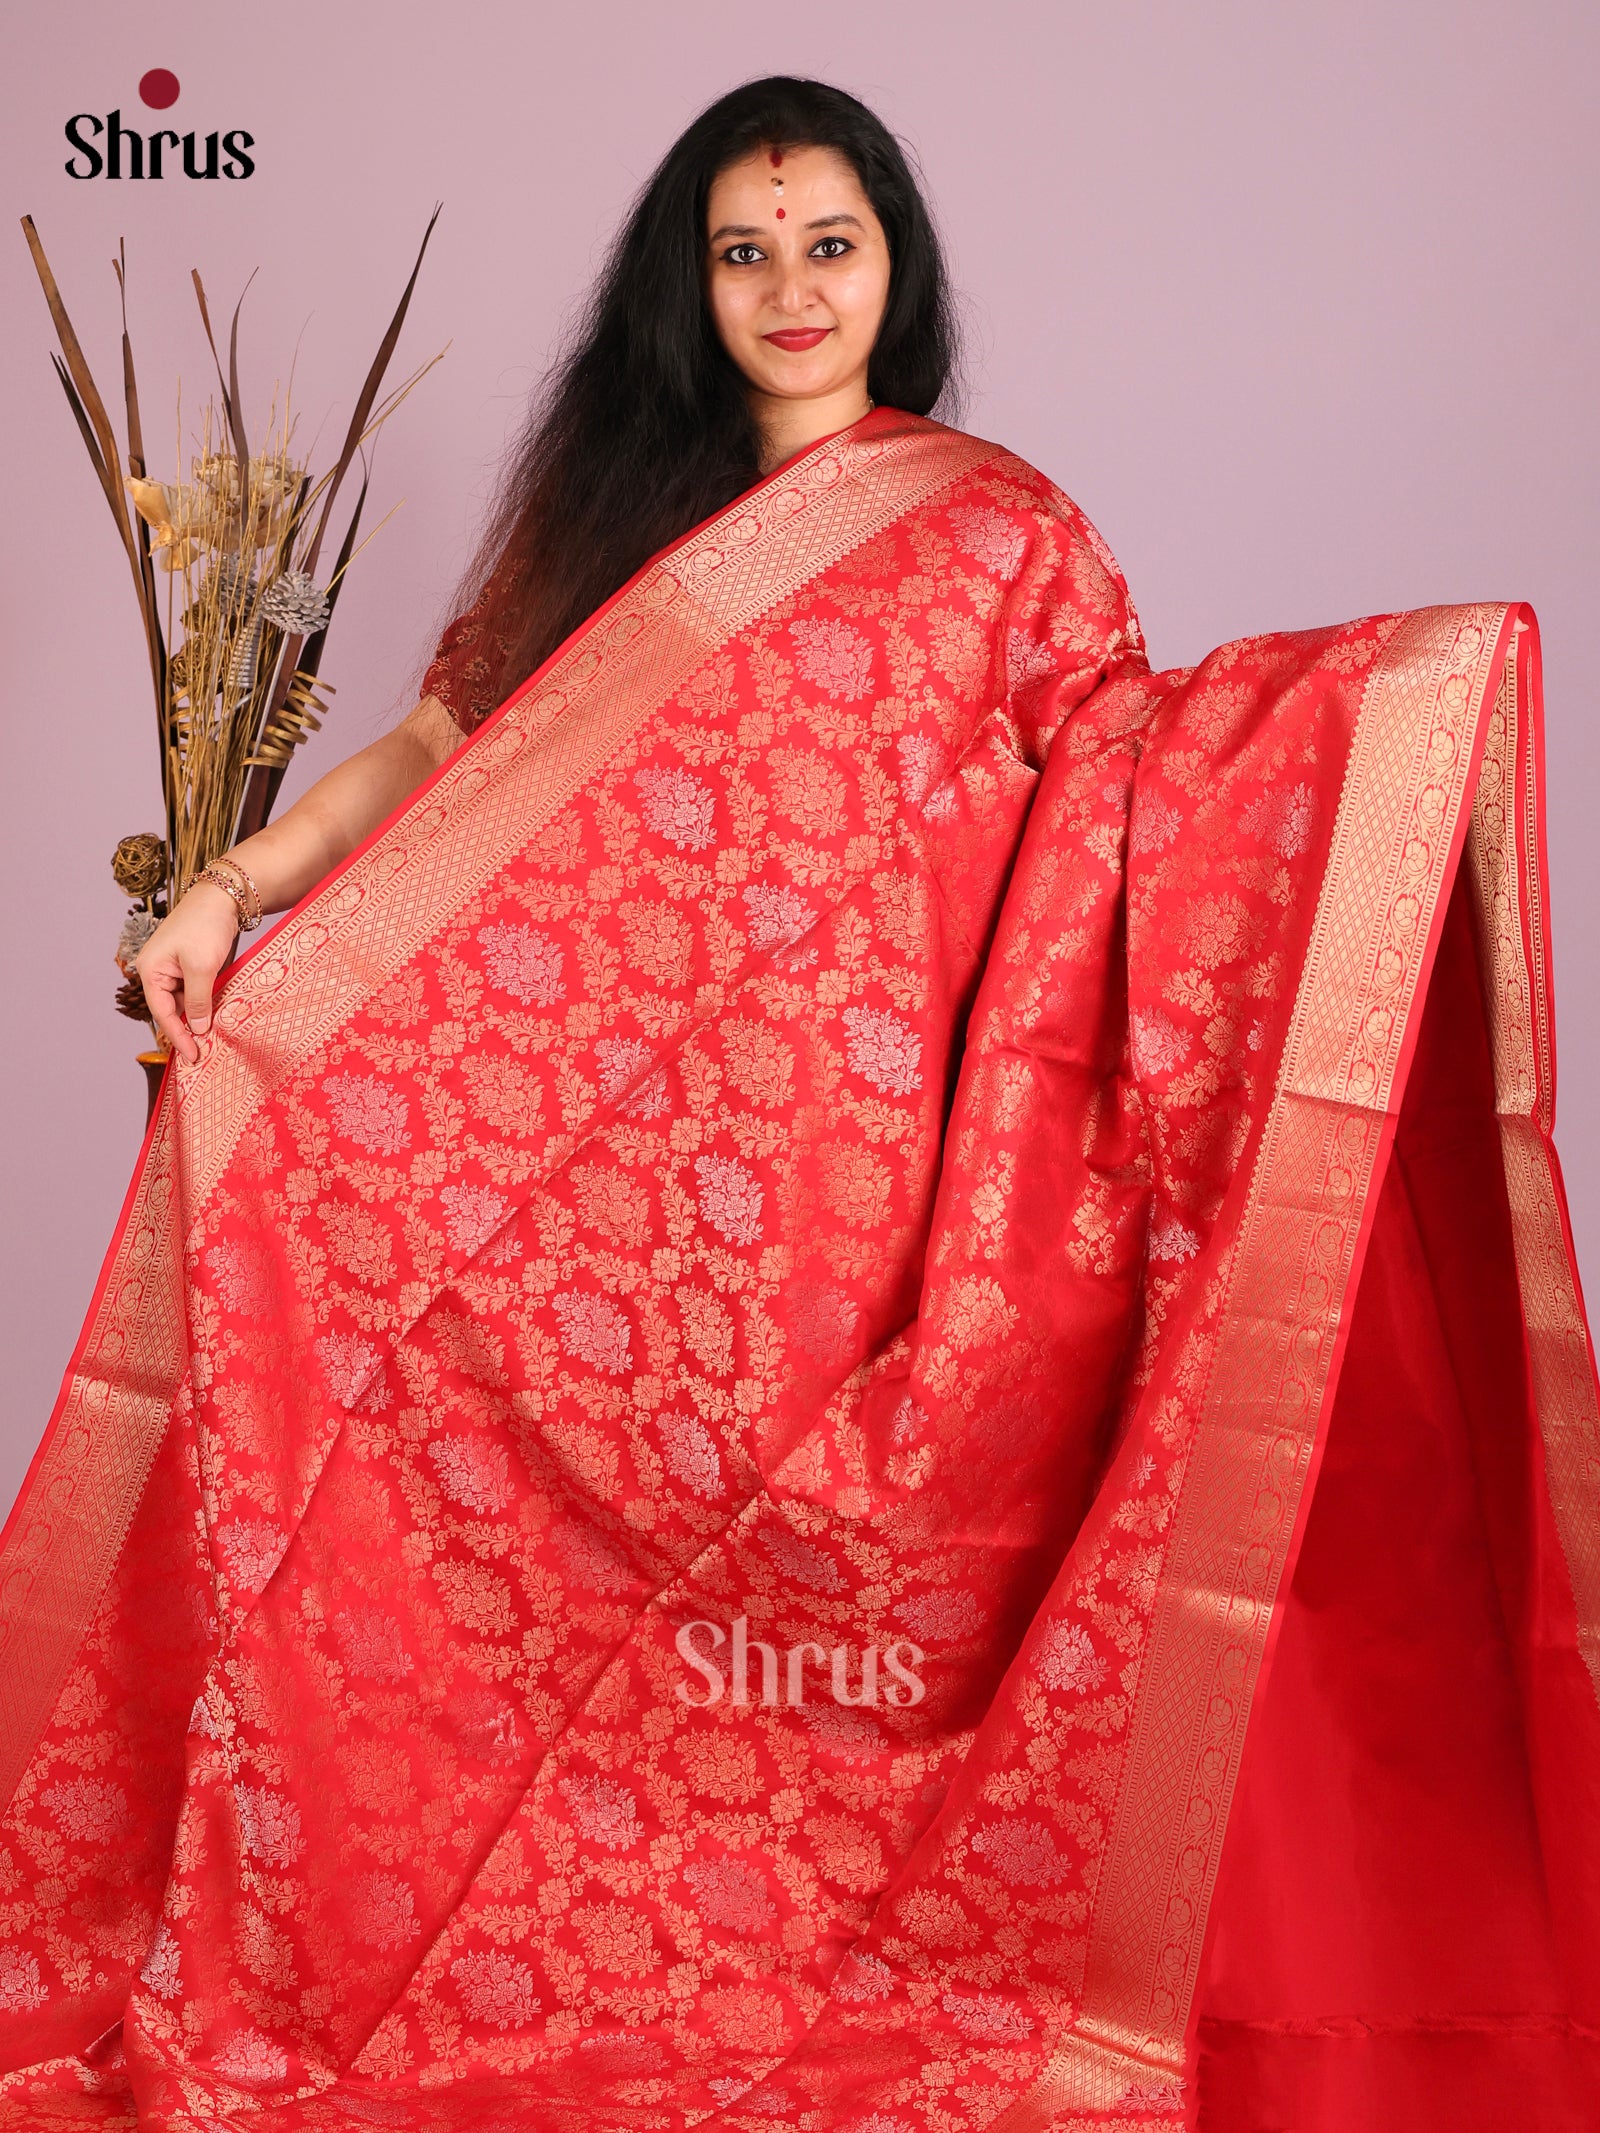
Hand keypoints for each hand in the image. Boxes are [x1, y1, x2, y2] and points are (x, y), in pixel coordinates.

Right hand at [136, 882, 241, 1063]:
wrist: (225, 896)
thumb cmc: (206, 926)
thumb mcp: (202, 967)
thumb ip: (197, 1001)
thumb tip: (196, 1029)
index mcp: (151, 970)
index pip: (162, 1013)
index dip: (178, 1037)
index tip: (193, 1056)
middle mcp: (160, 971)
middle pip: (172, 1010)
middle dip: (188, 1031)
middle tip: (205, 1054)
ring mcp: (177, 968)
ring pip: (187, 1002)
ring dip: (200, 1019)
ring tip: (214, 1041)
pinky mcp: (194, 965)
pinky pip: (198, 992)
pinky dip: (208, 1005)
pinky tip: (219, 1019)